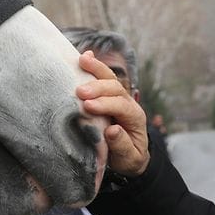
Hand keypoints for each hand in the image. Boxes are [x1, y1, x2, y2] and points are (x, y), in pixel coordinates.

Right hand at [77, 50, 149, 176]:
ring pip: (110, 78)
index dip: (105, 105)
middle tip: (79, 92)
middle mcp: (128, 103)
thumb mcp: (128, 158)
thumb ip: (121, 145)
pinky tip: (84, 56)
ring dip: (95, 68)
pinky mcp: (107, 95)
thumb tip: (113, 130)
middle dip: (98, 88)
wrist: (130, 154)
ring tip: (81, 60)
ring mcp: (117, 97)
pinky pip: (102, 77)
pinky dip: (94, 66)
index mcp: (135, 118)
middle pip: (116, 88)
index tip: (88, 106)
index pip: (122, 106)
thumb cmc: (128, 157)